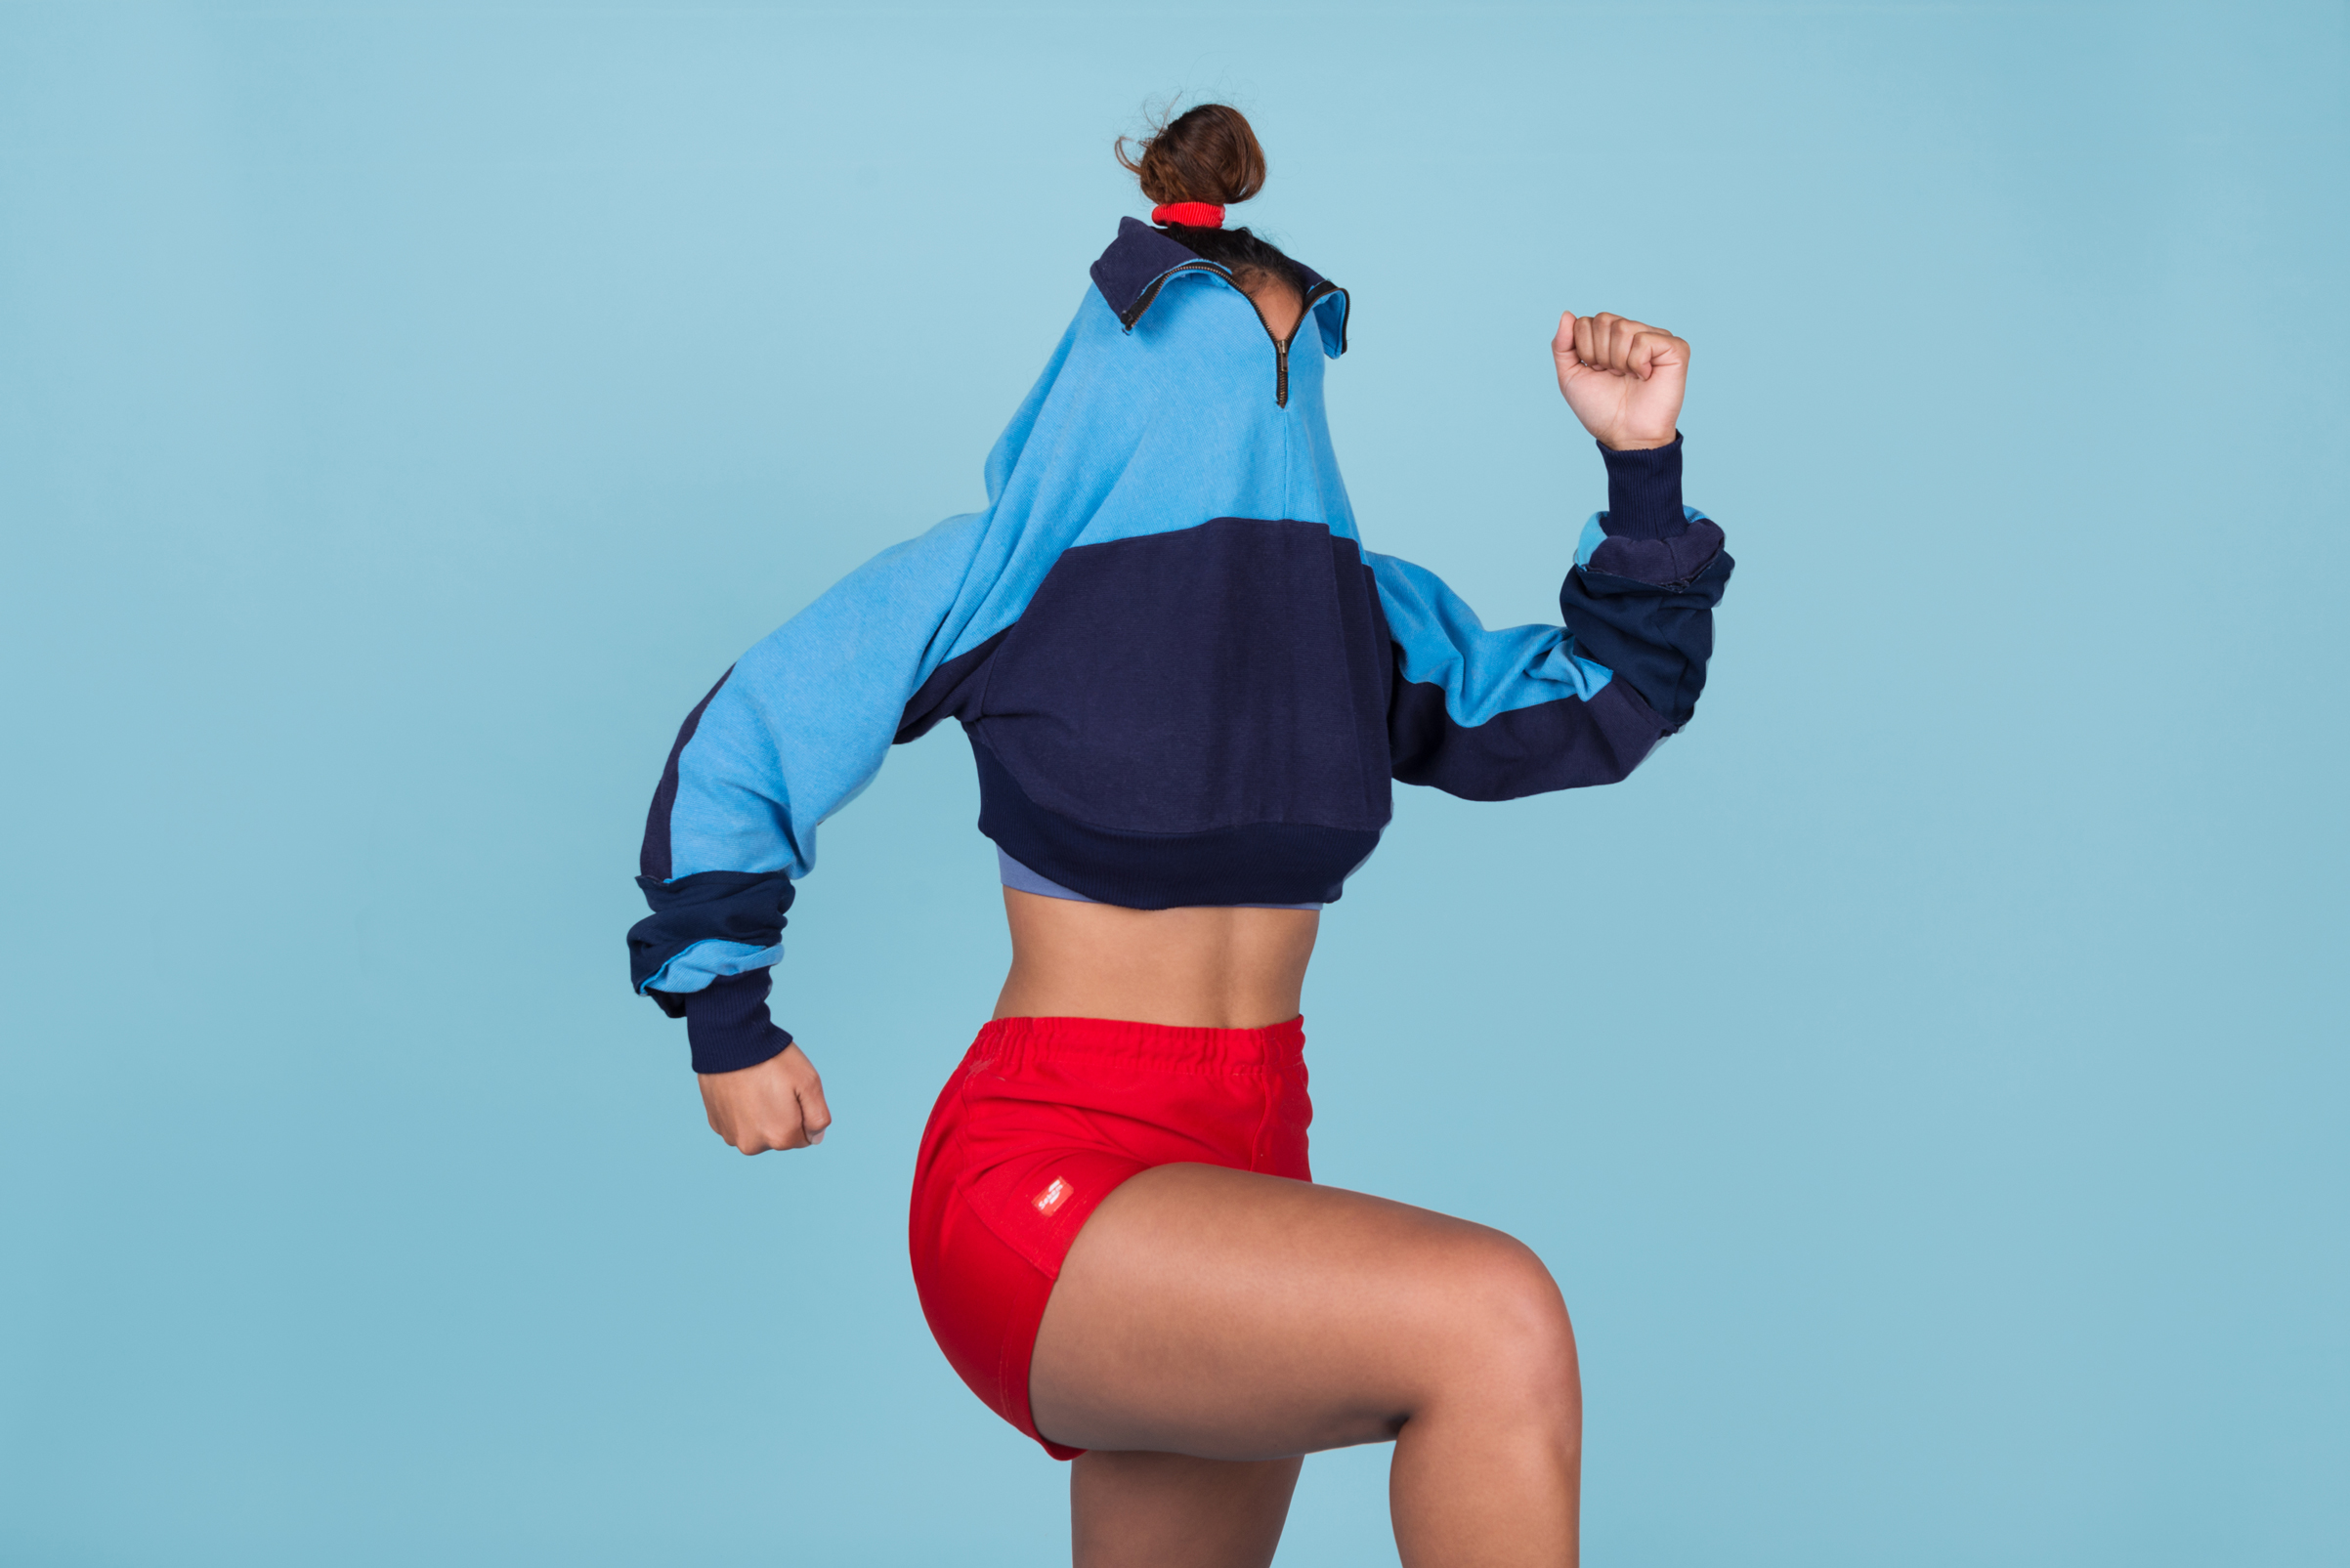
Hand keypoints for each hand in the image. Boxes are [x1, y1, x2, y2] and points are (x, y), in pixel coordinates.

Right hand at [698, 1043, 832, 1154]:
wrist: (729, 1040)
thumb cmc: (772, 1059)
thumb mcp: (809, 1082)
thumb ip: (819, 1117)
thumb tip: (815, 1138)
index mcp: (780, 1137)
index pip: (804, 1137)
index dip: (801, 1112)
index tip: (790, 1091)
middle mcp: (753, 1145)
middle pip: (779, 1136)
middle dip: (781, 1116)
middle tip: (772, 1086)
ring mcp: (731, 1135)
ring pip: (757, 1132)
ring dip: (760, 1115)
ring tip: (755, 1086)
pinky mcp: (715, 1124)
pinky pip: (737, 1123)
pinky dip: (741, 1110)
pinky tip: (740, 1088)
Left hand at [1551, 311, 1687, 450]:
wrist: (1625, 435)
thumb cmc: (1601, 409)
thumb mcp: (1570, 377)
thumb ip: (1563, 345)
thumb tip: (1567, 314)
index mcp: (1611, 338)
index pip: (1586, 322)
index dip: (1584, 350)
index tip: (1597, 372)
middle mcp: (1634, 333)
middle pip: (1603, 320)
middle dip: (1599, 355)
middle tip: (1614, 376)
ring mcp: (1656, 338)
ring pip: (1622, 328)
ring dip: (1618, 361)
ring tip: (1629, 377)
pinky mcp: (1675, 348)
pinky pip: (1643, 340)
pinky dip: (1637, 363)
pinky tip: (1646, 377)